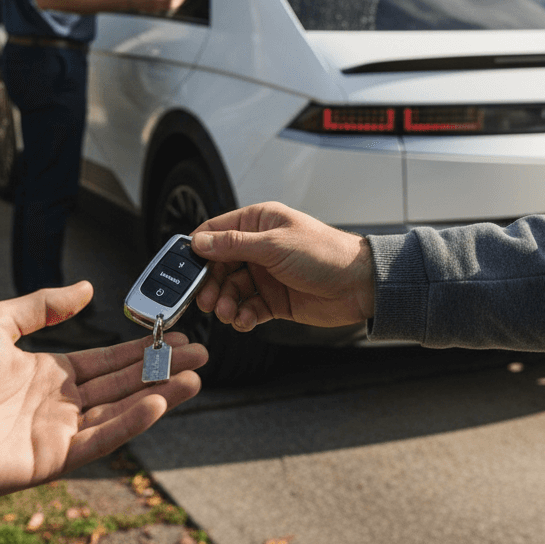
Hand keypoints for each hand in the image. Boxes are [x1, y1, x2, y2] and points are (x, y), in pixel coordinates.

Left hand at [0, 282, 205, 499]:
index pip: (108, 360)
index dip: (143, 349)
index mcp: (49, 372)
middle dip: (163, 369)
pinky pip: (99, 440)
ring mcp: (57, 433)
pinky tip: (157, 403)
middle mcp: (60, 402)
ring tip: (194, 378)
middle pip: (123, 384)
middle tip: (202, 356)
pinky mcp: (50, 460)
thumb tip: (88, 287)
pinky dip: (130, 423)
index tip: (177, 337)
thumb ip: (43, 304)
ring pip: (119, 411)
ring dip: (158, 395)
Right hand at [191, 203, 373, 331]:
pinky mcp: (274, 299)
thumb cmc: (324, 254)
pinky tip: (245, 320)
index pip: (216, 232)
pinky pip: (248, 308)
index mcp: (258, 223)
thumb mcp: (274, 245)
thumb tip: (199, 242)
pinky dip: (243, 316)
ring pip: (231, 290)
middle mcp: (259, 247)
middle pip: (218, 266)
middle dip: (211, 284)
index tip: (184, 269)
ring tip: (229, 313)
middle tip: (208, 301)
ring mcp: (266, 274)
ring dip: (226, 303)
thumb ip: (233, 245)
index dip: (198, 250)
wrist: (360, 285)